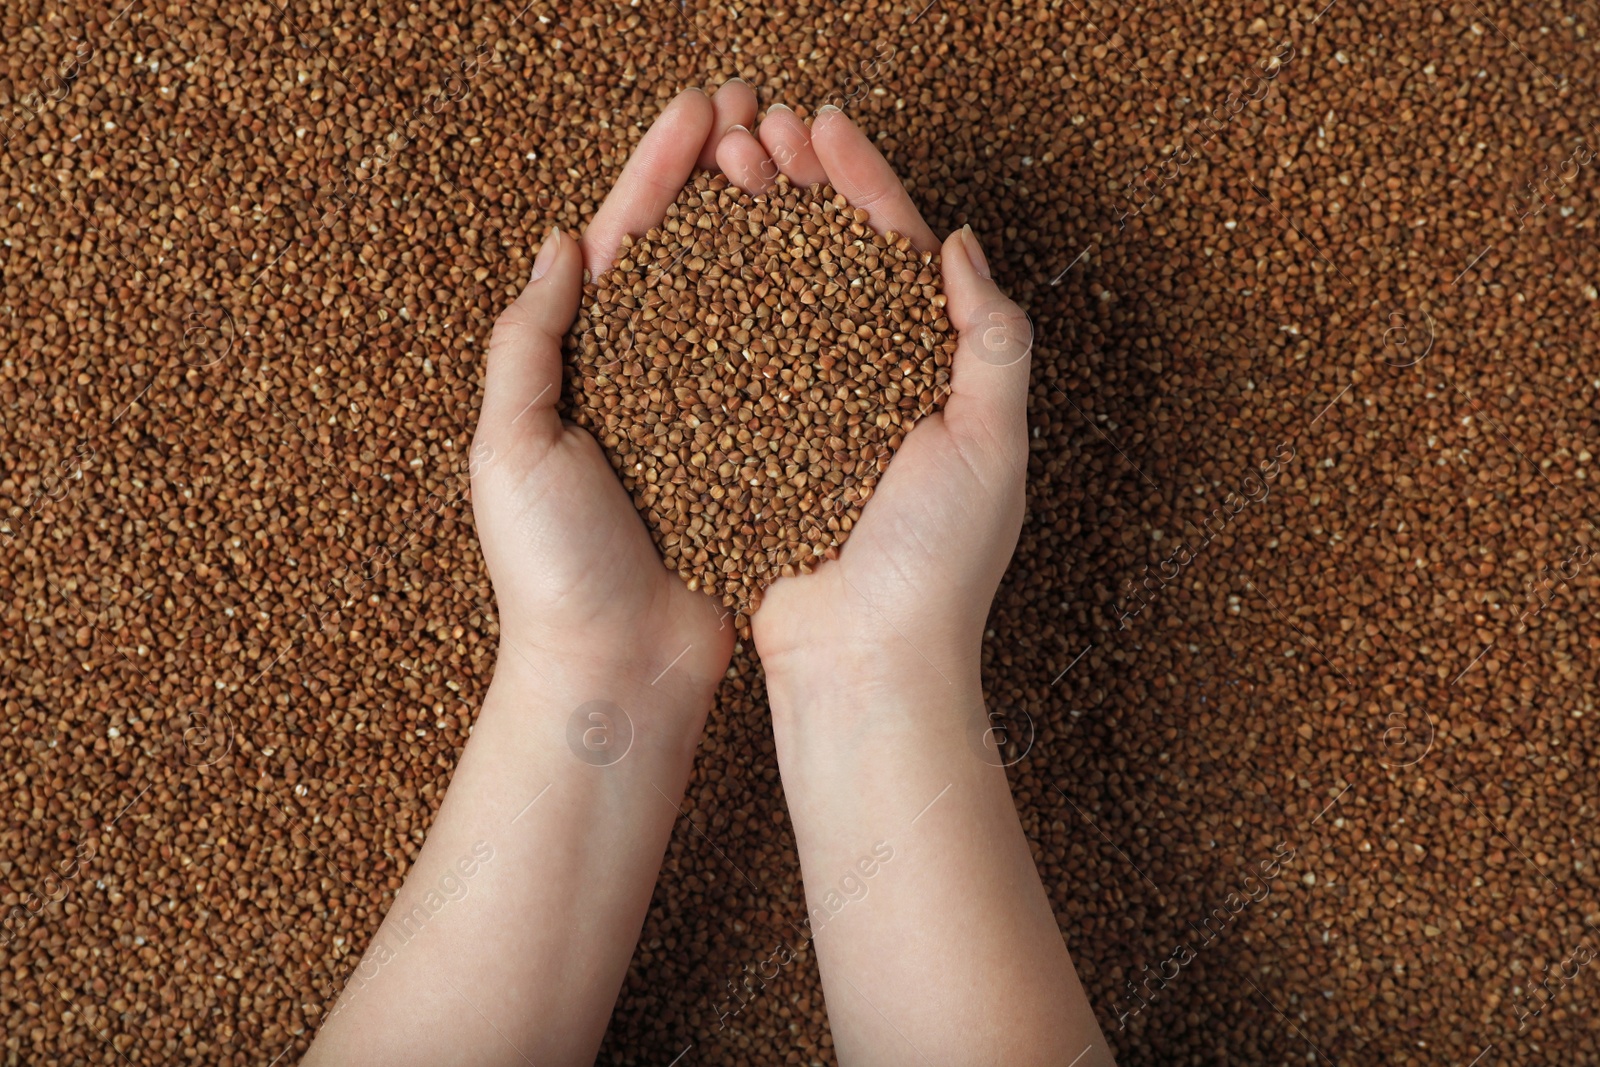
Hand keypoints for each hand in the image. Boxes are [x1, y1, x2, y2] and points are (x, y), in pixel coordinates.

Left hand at [471, 83, 763, 691]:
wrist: (617, 671)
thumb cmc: (552, 571)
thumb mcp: (511, 448)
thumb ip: (528, 343)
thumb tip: (562, 241)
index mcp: (581, 363)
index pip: (622, 240)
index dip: (660, 168)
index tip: (703, 107)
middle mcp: (648, 375)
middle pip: (691, 252)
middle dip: (723, 175)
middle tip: (766, 109)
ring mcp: (707, 410)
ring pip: (746, 297)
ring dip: (772, 225)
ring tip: (808, 163)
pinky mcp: (756, 452)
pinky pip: (787, 368)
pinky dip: (810, 313)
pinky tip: (842, 269)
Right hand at [722, 107, 1035, 687]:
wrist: (865, 667)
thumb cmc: (937, 566)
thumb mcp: (992, 442)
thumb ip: (990, 337)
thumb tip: (959, 242)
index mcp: (932, 371)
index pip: (896, 251)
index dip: (862, 180)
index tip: (821, 124)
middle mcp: (870, 383)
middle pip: (830, 260)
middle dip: (797, 187)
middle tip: (755, 126)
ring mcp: (808, 414)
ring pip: (776, 298)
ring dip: (750, 229)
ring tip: (716, 170)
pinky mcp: (757, 449)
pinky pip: (733, 362)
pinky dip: (712, 306)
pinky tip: (681, 260)